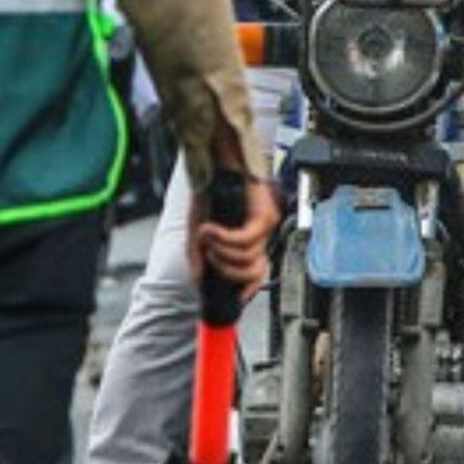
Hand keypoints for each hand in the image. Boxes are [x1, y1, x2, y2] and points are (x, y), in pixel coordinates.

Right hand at [189, 176, 277, 300]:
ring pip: (248, 257)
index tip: (236, 298)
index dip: (249, 289)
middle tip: (209, 256)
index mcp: (249, 242)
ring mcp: (265, 226)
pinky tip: (210, 230)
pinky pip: (245, 239)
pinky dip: (224, 238)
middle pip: (254, 272)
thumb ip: (199, 256)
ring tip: (207, 236)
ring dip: (222, 252)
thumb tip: (198, 281)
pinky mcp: (264, 215)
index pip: (257, 273)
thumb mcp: (199, 230)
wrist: (215, 165)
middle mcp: (260, 236)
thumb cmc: (210, 194)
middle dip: (227, 271)